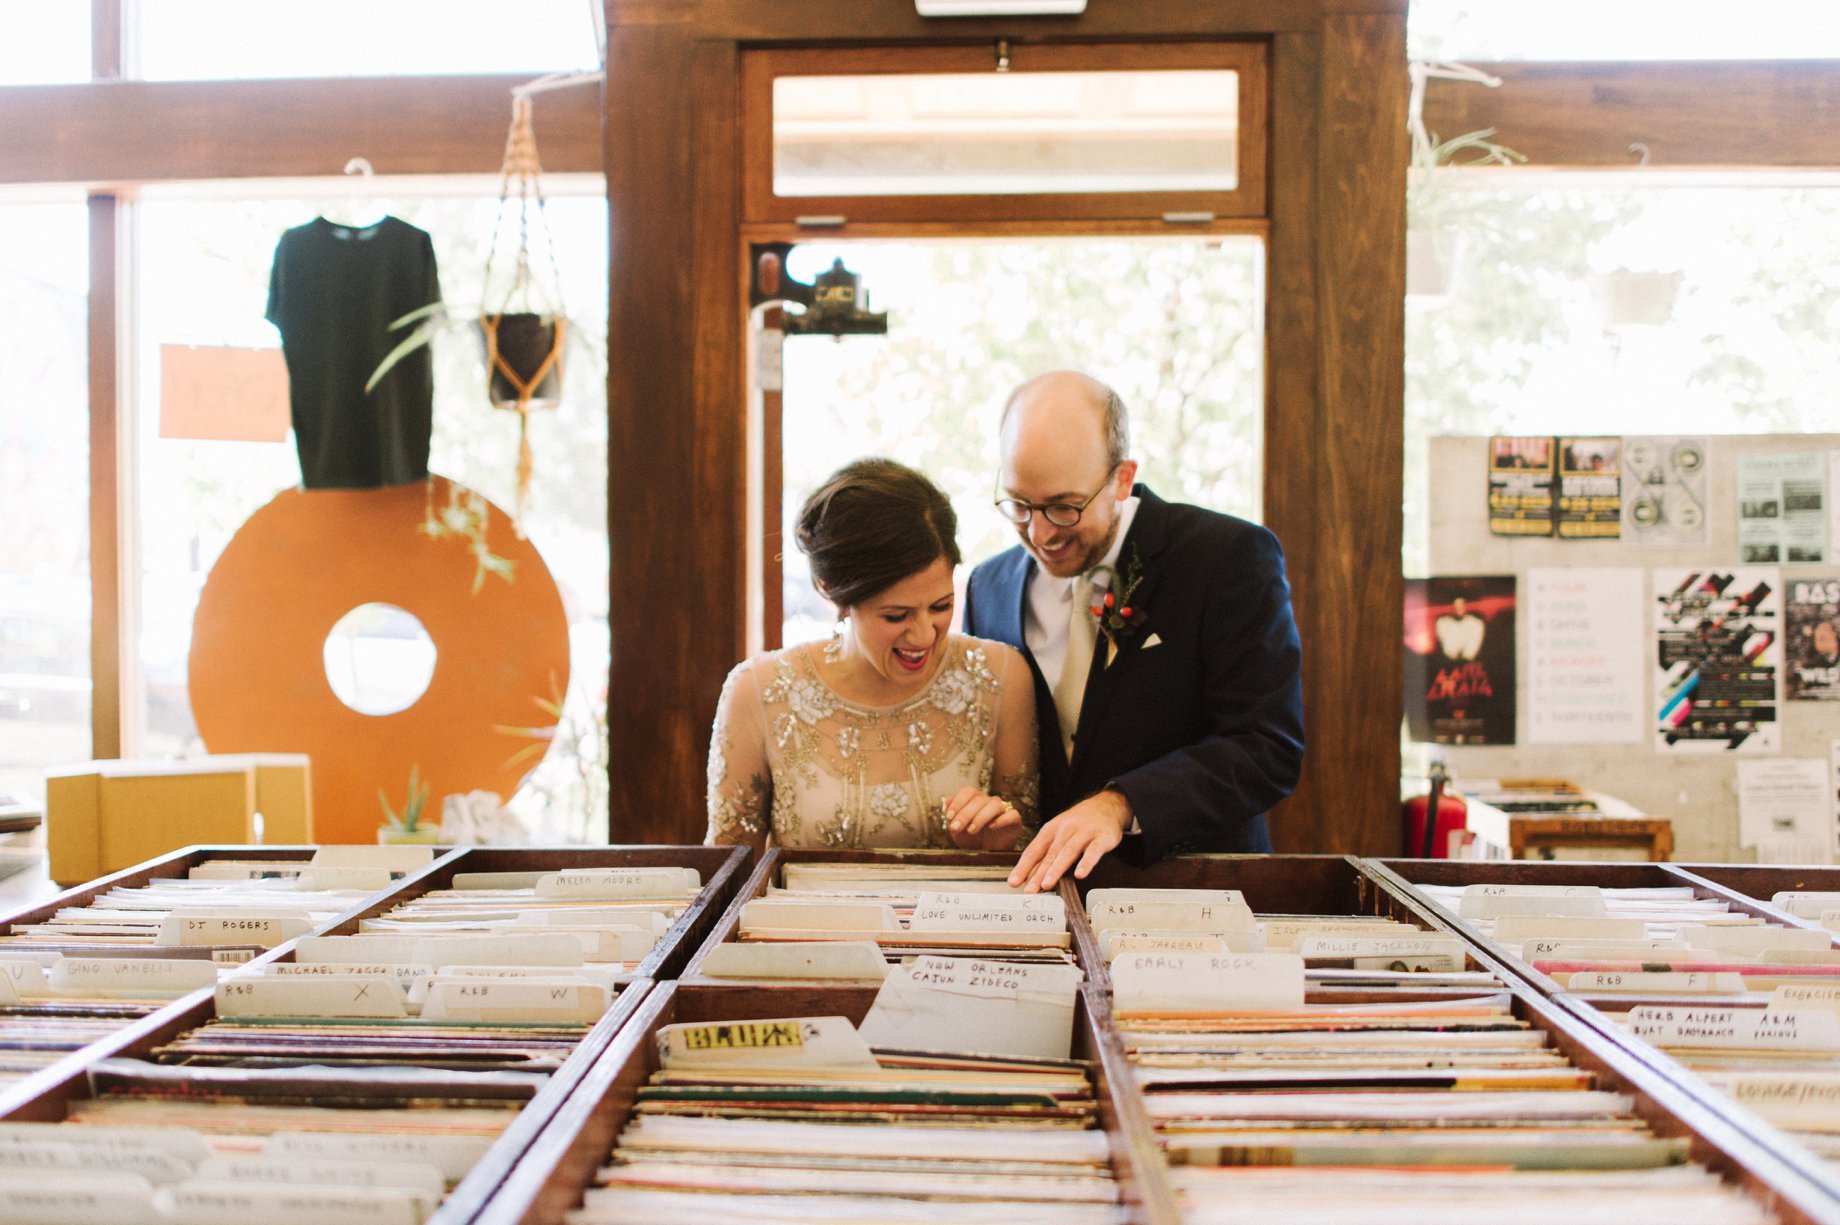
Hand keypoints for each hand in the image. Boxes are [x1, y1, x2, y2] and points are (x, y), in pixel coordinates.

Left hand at [944, 786, 1022, 850]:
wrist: (986, 855)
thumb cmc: (972, 840)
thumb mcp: (957, 830)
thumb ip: (951, 815)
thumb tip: (947, 799)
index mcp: (976, 799)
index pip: (968, 791)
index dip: (958, 802)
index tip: (949, 817)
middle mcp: (989, 801)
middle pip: (979, 799)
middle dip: (965, 814)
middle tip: (957, 827)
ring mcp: (1003, 810)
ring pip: (994, 805)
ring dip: (980, 817)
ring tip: (971, 830)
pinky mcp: (1014, 820)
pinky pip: (1011, 815)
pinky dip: (1001, 820)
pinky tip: (991, 827)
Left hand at [1008, 790, 1131, 892]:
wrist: (1106, 805)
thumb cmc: (1078, 824)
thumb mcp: (1059, 834)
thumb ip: (1046, 856)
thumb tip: (1030, 878)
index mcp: (1051, 829)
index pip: (1034, 850)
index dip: (1023, 867)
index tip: (1013, 882)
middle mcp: (1065, 829)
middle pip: (1049, 854)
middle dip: (1038, 873)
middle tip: (1029, 890)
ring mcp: (1084, 833)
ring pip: (1068, 852)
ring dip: (1056, 869)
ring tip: (1047, 885)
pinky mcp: (1102, 838)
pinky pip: (1093, 852)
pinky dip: (1086, 863)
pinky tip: (1080, 874)